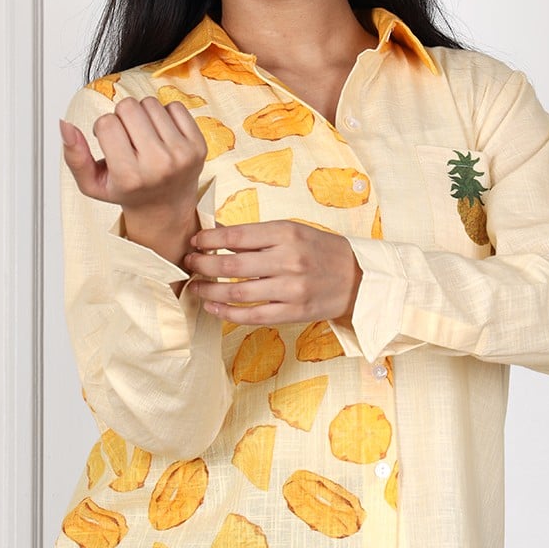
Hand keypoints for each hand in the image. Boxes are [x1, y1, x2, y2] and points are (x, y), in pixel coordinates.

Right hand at [60, 97, 206, 264]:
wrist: (166, 208)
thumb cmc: (129, 192)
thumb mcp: (93, 184)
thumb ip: (74, 156)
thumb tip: (64, 124)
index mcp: (130, 176)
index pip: (106, 123)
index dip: (104, 128)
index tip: (111, 144)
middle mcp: (158, 165)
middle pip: (129, 107)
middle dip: (123, 118)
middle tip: (128, 139)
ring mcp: (182, 155)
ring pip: (151, 103)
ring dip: (144, 115)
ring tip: (145, 137)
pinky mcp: (198, 146)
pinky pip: (175, 106)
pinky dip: (166, 115)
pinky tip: (163, 135)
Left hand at [185, 220, 362, 324]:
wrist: (359, 278)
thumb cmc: (322, 251)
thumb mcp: (295, 231)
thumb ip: (260, 235)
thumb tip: (218, 236)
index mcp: (287, 233)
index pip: (236, 236)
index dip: (209, 239)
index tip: (195, 241)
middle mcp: (288, 260)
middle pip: (231, 265)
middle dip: (202, 264)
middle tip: (189, 263)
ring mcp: (291, 288)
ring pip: (237, 293)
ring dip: (209, 291)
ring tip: (196, 287)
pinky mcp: (293, 312)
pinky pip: (253, 316)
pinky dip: (227, 314)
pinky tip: (213, 308)